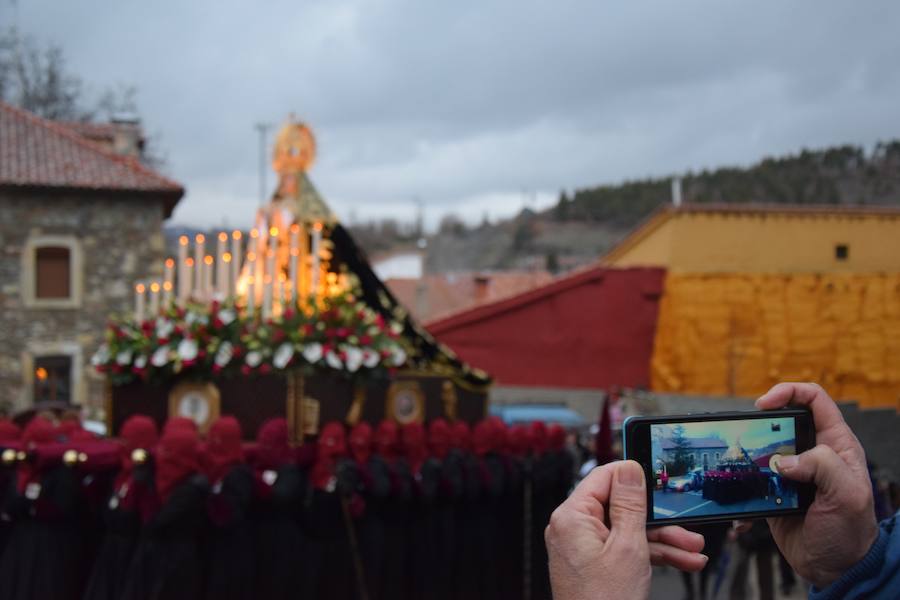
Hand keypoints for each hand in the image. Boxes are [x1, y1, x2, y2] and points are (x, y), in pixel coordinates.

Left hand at [545, 460, 706, 599]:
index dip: (634, 478)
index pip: (604, 477)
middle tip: (686, 525)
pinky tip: (681, 561)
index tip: (661, 482)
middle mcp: (572, 528)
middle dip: (658, 519)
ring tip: (693, 550)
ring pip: (627, 530)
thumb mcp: (628, 547)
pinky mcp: (592, 564)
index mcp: (572, 516)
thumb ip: (630, 504)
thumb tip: (630, 469)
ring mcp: (582, 547)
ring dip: (662, 540)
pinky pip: (623, 549)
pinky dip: (650, 555)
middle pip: (620, 506)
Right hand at [756, 382, 878, 588]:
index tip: (764, 404)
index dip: (789, 392)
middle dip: (761, 426)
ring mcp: (791, 472)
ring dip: (747, 457)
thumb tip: (783, 461)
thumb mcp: (848, 495)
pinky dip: (742, 486)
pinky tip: (741, 500)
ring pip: (762, 449)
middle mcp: (812, 453)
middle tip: (747, 437)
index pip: (814, 400)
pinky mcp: (774, 491)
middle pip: (781, 421)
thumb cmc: (851, 533)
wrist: (836, 569)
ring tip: (739, 468)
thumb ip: (823, 466)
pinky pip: (752, 479)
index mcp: (835, 445)